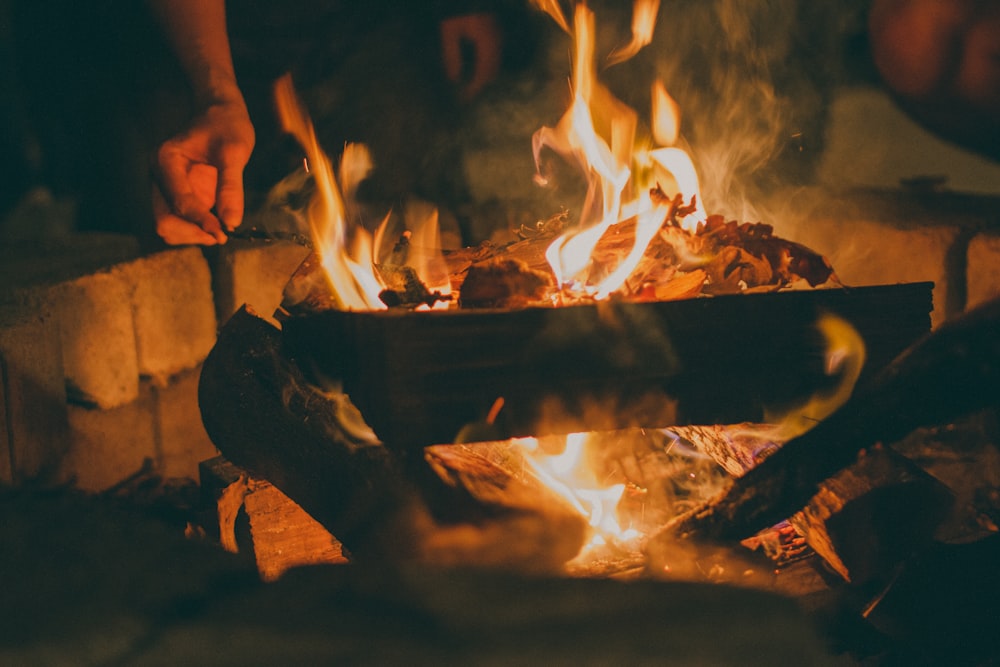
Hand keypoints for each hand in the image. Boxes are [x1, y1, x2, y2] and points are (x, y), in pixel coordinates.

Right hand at [152, 99, 254, 244]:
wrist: (220, 113)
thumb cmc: (227, 125)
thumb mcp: (234, 152)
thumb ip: (230, 186)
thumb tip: (231, 222)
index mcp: (166, 160)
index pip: (178, 203)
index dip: (200, 222)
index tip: (224, 232)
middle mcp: (159, 175)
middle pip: (164, 221)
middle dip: (192, 233)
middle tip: (222, 235)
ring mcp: (165, 186)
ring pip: (168, 226)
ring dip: (193, 235)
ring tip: (221, 231)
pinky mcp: (176, 194)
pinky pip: (179, 221)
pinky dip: (195, 229)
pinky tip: (216, 225)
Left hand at [440, 13, 502, 101]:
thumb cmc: (456, 9)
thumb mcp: (449, 30)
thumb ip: (451, 55)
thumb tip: (454, 79)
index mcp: (487, 43)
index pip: (483, 74)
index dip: (474, 90)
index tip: (463, 101)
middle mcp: (497, 41)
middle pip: (492, 72)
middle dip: (479, 86)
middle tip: (465, 96)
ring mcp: (499, 36)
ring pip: (494, 64)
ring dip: (483, 77)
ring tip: (468, 85)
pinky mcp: (496, 33)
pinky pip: (494, 55)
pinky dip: (484, 66)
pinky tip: (473, 69)